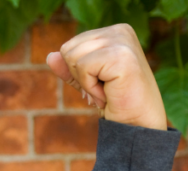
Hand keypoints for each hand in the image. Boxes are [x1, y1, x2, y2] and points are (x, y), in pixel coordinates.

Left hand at [46, 24, 167, 130]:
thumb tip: (50, 56)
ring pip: (72, 57)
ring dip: (85, 82)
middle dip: (79, 76)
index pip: (70, 45)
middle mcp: (120, 31)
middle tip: (104, 88)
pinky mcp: (121, 55)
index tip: (101, 82)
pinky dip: (91, 87)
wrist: (137, 123)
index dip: (78, 71)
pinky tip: (109, 93)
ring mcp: (122, 41)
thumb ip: (70, 68)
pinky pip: (83, 68)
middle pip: (68, 49)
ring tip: (107, 90)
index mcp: (114, 32)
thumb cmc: (116, 101)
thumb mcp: (88, 81)